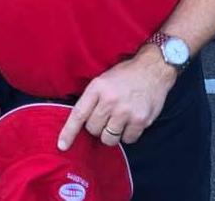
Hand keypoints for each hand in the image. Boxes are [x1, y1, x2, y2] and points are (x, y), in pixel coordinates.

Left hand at [58, 45, 175, 150]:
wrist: (153, 68)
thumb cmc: (126, 75)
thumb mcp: (104, 79)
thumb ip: (93, 98)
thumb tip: (81, 122)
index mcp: (98, 87)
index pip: (79, 114)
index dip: (69, 132)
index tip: (62, 145)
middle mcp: (110, 100)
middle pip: (93, 129)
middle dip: (97, 126)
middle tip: (106, 116)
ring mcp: (125, 111)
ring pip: (108, 138)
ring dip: (111, 133)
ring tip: (118, 120)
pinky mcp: (140, 120)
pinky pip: (127, 140)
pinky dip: (128, 134)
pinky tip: (131, 121)